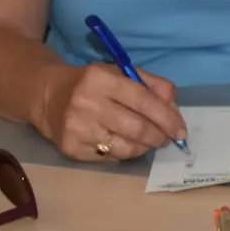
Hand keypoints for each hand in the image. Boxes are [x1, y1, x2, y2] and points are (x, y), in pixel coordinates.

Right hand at [37, 63, 184, 161]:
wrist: (48, 96)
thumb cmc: (92, 84)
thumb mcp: (121, 73)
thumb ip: (153, 85)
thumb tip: (175, 110)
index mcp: (100, 78)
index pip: (143, 101)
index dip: (167, 118)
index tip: (181, 131)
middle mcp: (86, 103)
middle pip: (137, 128)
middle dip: (159, 136)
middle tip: (166, 139)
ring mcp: (77, 128)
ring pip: (126, 148)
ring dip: (144, 147)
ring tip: (146, 141)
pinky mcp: (71, 148)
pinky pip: (110, 157)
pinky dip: (124, 153)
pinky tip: (122, 142)